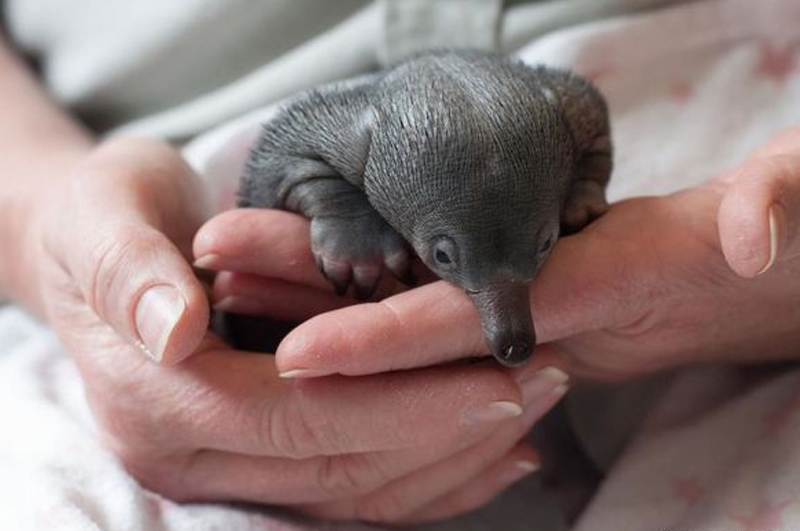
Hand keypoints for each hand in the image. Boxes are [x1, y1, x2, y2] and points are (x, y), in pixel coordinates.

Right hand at [29, 136, 564, 524]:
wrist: (88, 250)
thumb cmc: (101, 217)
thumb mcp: (102, 216)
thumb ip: (130, 272)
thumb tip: (176, 329)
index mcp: (157, 399)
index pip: (300, 421)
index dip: (402, 407)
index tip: (497, 379)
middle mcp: (187, 456)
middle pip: (341, 468)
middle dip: (449, 432)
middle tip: (542, 386)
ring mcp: (222, 470)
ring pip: (356, 492)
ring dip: (453, 457)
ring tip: (536, 412)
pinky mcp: (255, 460)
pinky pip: (351, 490)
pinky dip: (426, 475)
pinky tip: (493, 454)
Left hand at [262, 129, 799, 382]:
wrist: (715, 284)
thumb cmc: (745, 255)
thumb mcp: (773, 228)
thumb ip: (775, 215)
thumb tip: (761, 236)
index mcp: (571, 303)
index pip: (462, 332)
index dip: (385, 342)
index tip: (301, 352)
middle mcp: (516, 318)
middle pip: (397, 315)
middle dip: (308, 294)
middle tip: (216, 270)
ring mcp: (492, 310)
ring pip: (386, 299)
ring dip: (309, 284)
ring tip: (228, 264)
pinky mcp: (482, 298)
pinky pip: (402, 292)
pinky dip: (345, 282)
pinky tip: (289, 274)